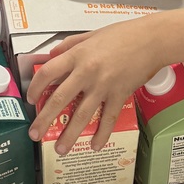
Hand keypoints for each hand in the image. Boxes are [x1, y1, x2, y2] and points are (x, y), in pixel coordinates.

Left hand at [26, 17, 164, 154]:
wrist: (152, 40)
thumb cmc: (124, 34)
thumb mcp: (91, 34)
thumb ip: (69, 44)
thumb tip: (52, 55)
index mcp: (78, 55)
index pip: (48, 73)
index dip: (36, 88)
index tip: (31, 99)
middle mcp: (87, 72)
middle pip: (59, 99)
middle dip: (44, 119)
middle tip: (35, 134)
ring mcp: (103, 85)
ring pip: (82, 115)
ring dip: (69, 134)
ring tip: (61, 149)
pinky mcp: (120, 95)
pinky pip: (108, 118)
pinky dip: (102, 134)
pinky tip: (95, 145)